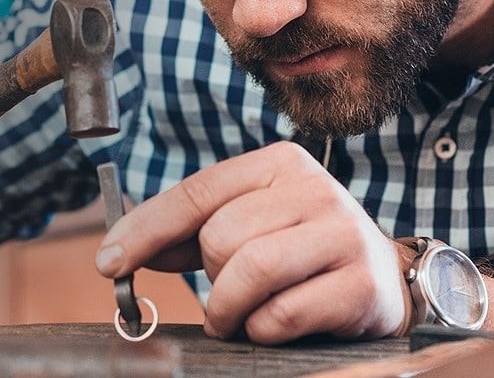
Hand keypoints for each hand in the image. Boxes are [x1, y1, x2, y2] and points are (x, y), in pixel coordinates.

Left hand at [95, 141, 409, 343]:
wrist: (385, 283)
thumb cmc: (302, 254)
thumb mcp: (251, 227)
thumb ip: (191, 234)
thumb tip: (121, 251)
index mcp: (281, 164)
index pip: (198, 192)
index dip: (145, 230)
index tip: (108, 263)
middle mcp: (315, 189)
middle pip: (220, 238)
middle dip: (212, 277)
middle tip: (229, 292)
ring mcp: (342, 234)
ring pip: (249, 273)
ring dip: (231, 309)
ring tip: (241, 316)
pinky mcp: (360, 284)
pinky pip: (281, 314)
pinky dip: (264, 330)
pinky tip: (278, 324)